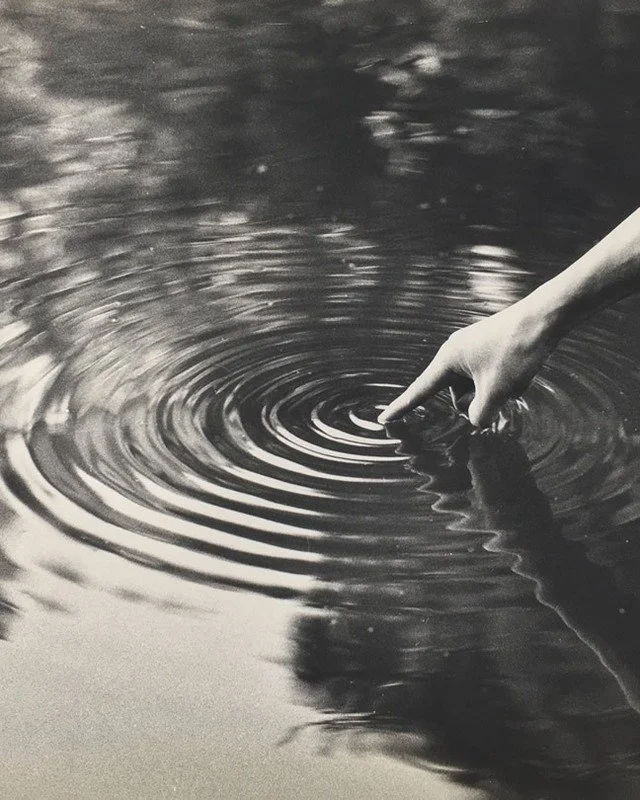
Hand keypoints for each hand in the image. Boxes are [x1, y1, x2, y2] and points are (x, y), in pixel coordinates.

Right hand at [378, 300, 558, 427]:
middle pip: (458, 396)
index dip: (402, 408)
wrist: (545, 318)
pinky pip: (490, 379)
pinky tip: (522, 370)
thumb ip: (480, 415)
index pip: (420, 390)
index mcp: (448, 359)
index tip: (383, 419)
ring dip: (495, 393)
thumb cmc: (517, 351)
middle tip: (503, 387)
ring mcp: (473, 351)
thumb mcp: (497, 391)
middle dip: (479, 401)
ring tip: (516, 376)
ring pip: (477, 390)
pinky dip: (505, 383)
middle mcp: (456, 353)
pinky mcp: (489, 351)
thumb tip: (476, 420)